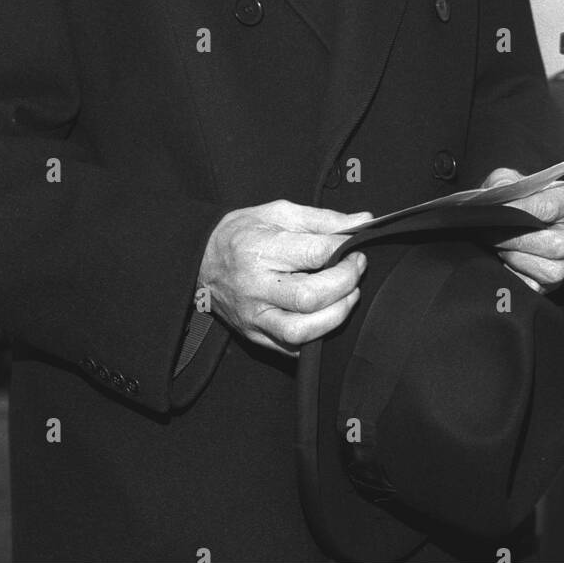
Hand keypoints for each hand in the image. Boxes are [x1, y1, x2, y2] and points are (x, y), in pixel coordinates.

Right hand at [198, 200, 373, 355]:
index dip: (343, 251)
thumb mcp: (279, 213)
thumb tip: (363, 222)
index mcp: (259, 249)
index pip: (314, 254)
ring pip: (303, 332)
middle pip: (310, 298)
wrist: (200, 260)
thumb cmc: (242, 233)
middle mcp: (255, 287)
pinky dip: (318, 335)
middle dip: (345, 283)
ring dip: (337, 315)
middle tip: (355, 268)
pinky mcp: (255, 336)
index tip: (355, 246)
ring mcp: (254, 317)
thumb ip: (323, 219)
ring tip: (347, 295)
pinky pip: (293, 349)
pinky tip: (326, 315)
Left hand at [482, 168, 563, 292]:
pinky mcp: (555, 283)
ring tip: (498, 247)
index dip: (519, 211)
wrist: (514, 219)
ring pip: (549, 270)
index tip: (495, 212)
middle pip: (555, 244)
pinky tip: (505, 262)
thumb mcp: (510, 180)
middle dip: (515, 240)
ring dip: (515, 259)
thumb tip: (494, 202)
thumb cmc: (516, 199)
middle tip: (489, 233)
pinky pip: (537, 287)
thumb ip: (502, 183)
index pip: (549, 208)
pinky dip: (516, 275)